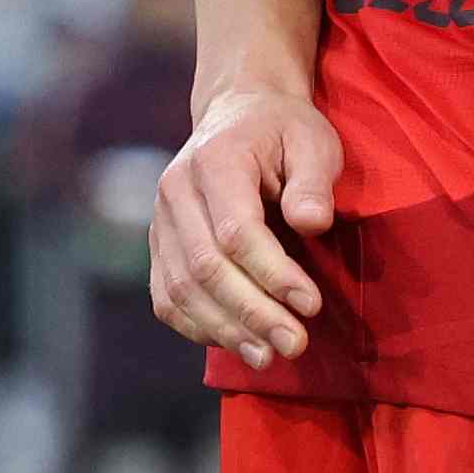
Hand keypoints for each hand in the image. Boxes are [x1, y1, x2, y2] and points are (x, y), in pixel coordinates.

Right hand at [148, 82, 342, 357]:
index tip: (311, 305)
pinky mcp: (159, 247)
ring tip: (269, 358)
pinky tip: (236, 344)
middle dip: (252, 313)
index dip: (273, 274)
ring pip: (181, 289)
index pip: (236, 231)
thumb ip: (313, 181)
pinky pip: (167, 297)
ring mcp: (160, 222)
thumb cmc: (284, 132)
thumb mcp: (314, 141)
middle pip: (205, 267)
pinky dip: (198, 327)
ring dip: (225, 331)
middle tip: (294, 345)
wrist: (238, 115)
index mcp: (215, 161)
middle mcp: (175, 192)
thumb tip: (310, 223)